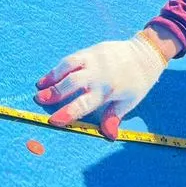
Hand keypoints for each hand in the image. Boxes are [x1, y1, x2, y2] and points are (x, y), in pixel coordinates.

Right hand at [33, 31, 169, 139]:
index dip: (68, 112)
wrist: (146, 54)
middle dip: (55, 92)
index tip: (54, 120)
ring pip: (69, 65)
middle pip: (72, 83)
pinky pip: (73, 58)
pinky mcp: (93, 50)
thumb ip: (114, 117)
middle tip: (39, 100)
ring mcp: (95, 59)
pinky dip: (59, 67)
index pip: (84, 104)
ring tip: (39, 86)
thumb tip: (109, 136)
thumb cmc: (137, 82)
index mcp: (108, 90)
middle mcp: (99, 73)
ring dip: (53, 76)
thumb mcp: (129, 102)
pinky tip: (50, 75)